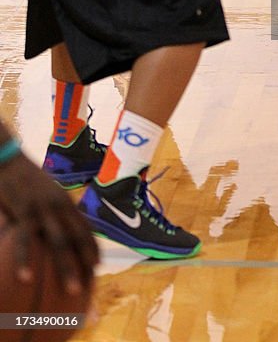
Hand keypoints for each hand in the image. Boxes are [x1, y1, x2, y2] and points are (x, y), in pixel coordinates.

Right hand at [0, 151, 98, 293]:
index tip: (98, 268)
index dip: (93, 248)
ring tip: (72, 291)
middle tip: (89, 288)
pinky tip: (26, 278)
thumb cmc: (24, 178)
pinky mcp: (24, 210)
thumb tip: (52, 232)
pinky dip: (26, 259)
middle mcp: (60, 205)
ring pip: (59, 242)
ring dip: (67, 268)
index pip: (85, 228)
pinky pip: (25, 240)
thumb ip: (50, 211)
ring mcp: (43, 208)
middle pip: (78, 238)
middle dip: (86, 263)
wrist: (8, 157)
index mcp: (66, 202)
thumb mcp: (42, 192)